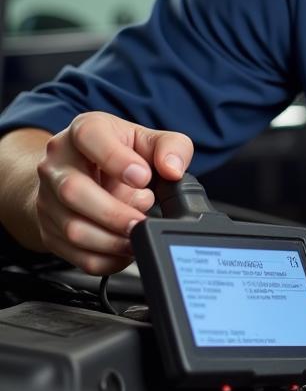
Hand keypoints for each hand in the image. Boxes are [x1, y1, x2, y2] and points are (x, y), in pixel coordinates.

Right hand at [34, 111, 193, 274]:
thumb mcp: (149, 140)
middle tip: (141, 220)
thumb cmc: (118, 153)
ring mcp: (48, 198)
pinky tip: (124, 250)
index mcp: (83, 131)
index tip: (143, 177)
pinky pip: (73, 254)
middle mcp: (57, 162)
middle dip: (113, 213)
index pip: (90, 137)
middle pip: (73, 191)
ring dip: (110, 240)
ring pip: (72, 227)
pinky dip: (104, 259)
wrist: (80, 171)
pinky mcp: (49, 229)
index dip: (117, 159)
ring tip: (137, 235)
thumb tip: (173, 169)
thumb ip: (171, 147)